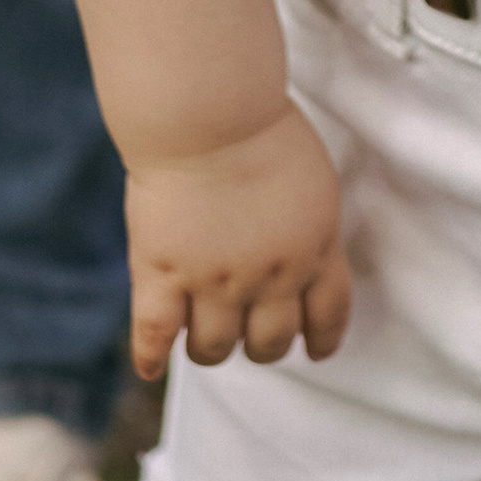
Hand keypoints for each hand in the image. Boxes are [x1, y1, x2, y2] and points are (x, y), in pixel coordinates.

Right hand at [126, 105, 350, 376]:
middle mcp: (270, 277)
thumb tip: (303, 249)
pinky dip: (151, 357)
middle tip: (246, 333)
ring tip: (200, 337)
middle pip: (271, 342)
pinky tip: (151, 366)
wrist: (209, 114)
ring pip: (215, 347)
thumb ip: (309, 224)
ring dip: (210, 348)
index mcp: (315, 249)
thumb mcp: (314, 181)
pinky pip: (155, 334)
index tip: (316, 350)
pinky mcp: (162, 273)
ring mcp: (214, 280)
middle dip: (260, 344)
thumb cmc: (261, 127)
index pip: (329, 314)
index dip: (323, 339)